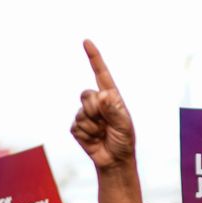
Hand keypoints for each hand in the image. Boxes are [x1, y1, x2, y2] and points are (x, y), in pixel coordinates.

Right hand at [71, 39, 134, 169]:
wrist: (114, 160)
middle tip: (107, 125)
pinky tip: (94, 140)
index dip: (93, 57)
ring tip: (102, 134)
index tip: (86, 42)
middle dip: (96, 110)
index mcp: (111, 97)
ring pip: (81, 112)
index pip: (101, 73)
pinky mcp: (77, 127)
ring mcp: (85, 114)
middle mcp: (97, 103)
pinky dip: (87, 135)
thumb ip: (114, 110)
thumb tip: (103, 95)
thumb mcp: (124, 125)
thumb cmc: (124, 141)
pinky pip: (77, 126)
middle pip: (87, 95)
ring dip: (93, 126)